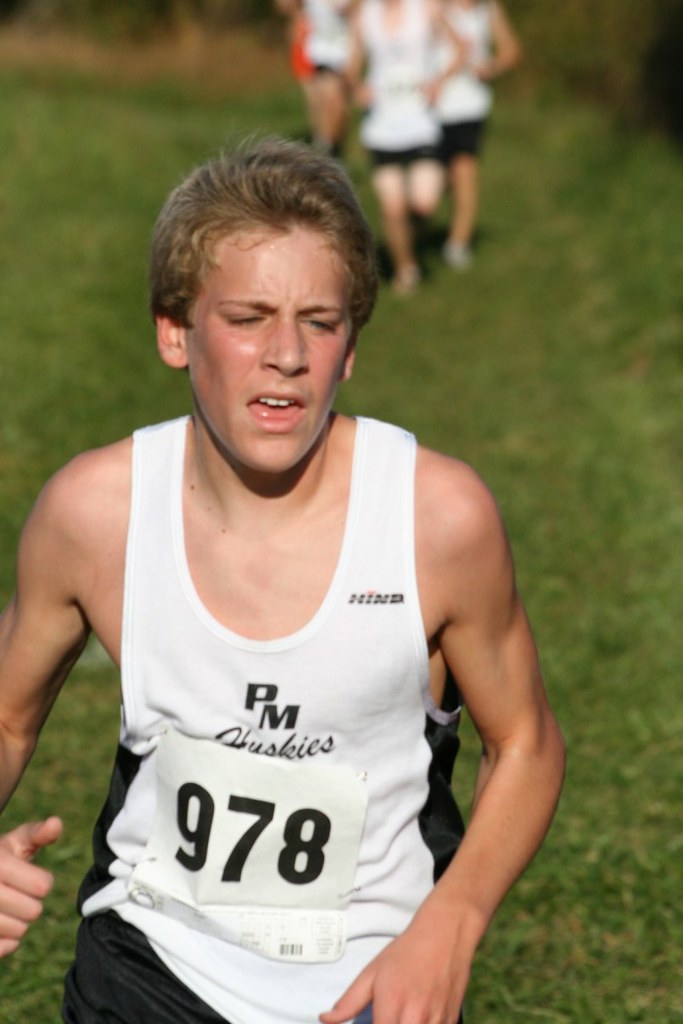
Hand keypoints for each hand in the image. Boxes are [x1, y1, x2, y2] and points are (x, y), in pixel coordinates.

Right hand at [0, 816, 62, 956]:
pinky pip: (4, 949)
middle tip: (17, 894)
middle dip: (30, 902)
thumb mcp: (16, 842)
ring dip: (18, 922)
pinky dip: (6, 941)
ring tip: (6, 908)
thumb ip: (37, 834)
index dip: (41, 882)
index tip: (29, 877)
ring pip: (19, 931)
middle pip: (33, 911)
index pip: (43, 886)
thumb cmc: (0, 859)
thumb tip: (56, 823)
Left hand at [320, 909, 470, 1023]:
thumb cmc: (406, 952)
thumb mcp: (372, 971)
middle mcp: (416, 1016)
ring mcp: (437, 1021)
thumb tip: (325, 1019)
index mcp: (392, 1003)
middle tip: (384, 1019)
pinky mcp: (452, 1021)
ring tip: (401, 1016)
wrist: (446, 933)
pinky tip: (417, 1018)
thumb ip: (349, 1001)